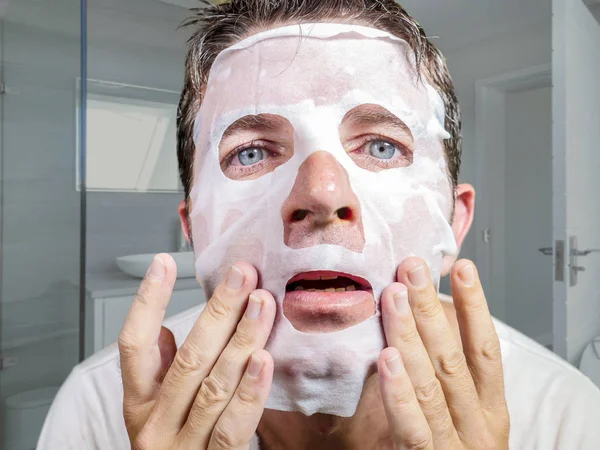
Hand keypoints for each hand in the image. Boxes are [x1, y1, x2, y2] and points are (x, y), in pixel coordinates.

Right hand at [118, 254, 275, 448]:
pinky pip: (233, 426)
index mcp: (139, 404)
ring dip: (240, 340)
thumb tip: (166, 325)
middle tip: (242, 274)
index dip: (147, 301)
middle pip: (186, 359)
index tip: (164, 262)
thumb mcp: (157, 410)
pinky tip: (263, 358)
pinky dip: (249, 391)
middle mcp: (156, 424)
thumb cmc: (174, 444)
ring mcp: (182, 446)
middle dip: (217, 312)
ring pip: (213, 386)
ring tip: (261, 302)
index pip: (134, 345)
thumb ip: (160, 370)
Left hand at [378, 258, 509, 449]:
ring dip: (412, 336)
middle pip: (454, 357)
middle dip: (432, 309)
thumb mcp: (465, 419)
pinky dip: (400, 391)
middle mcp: (479, 424)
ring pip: (433, 383)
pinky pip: (414, 426)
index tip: (461, 268)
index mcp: (491, 409)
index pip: (485, 348)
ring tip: (394, 296)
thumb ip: (448, 379)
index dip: (475, 307)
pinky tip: (386, 357)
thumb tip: (423, 327)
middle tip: (411, 267)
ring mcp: (458, 445)